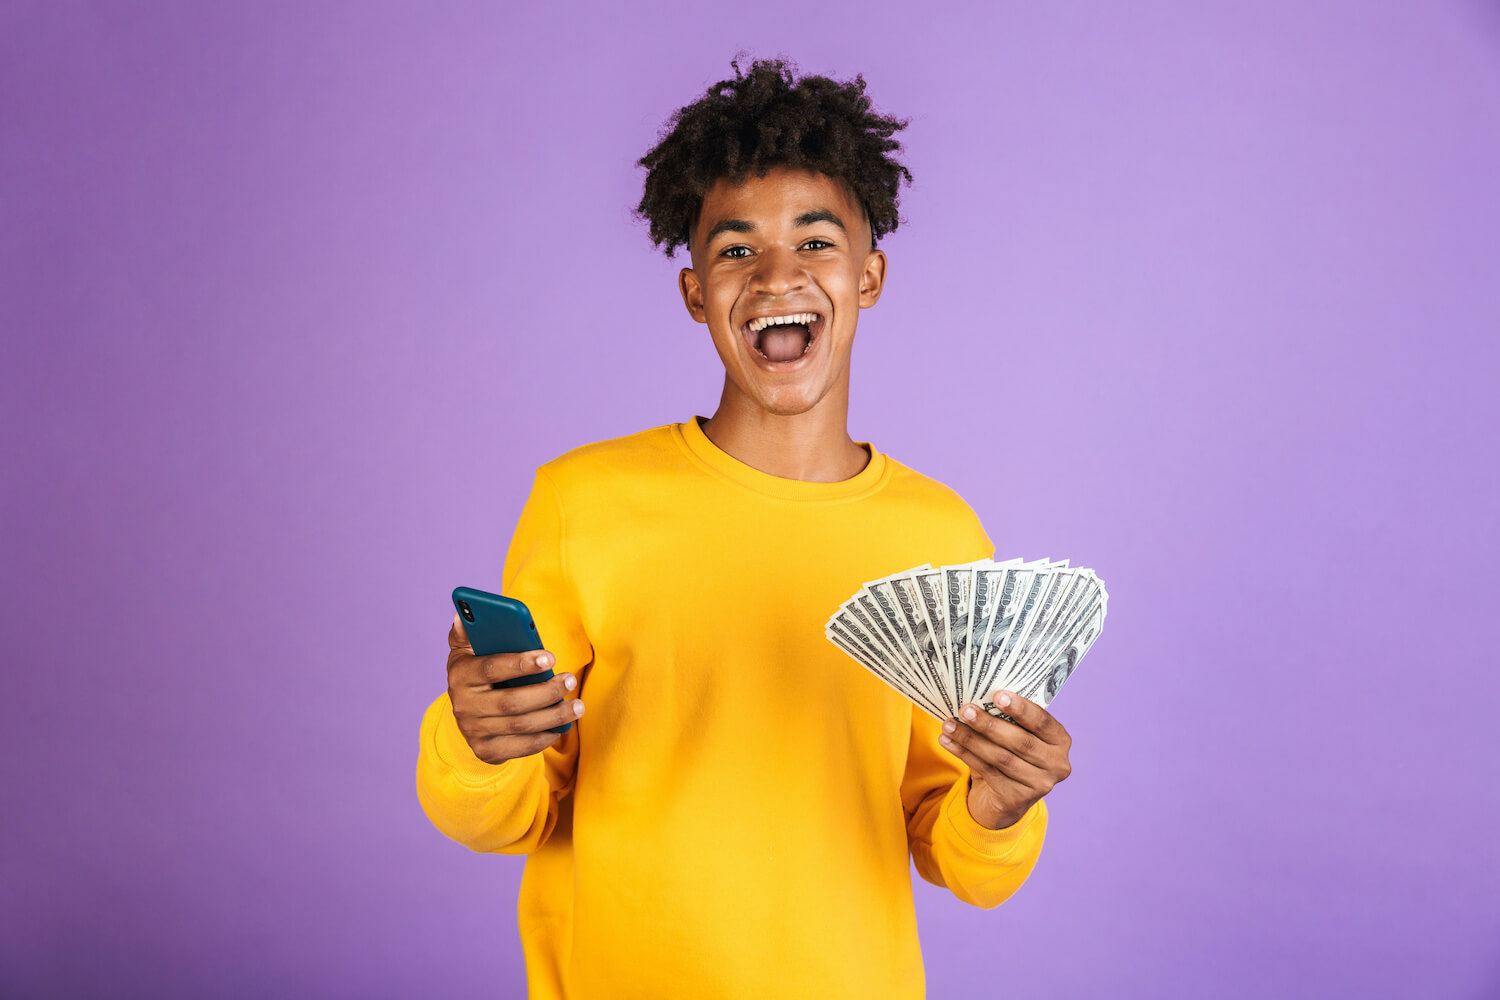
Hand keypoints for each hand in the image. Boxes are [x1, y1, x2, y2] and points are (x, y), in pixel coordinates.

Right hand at [446, 612, 584, 764]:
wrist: (466, 712)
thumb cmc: (477, 671)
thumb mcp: (467, 649)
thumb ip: (468, 632)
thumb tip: (461, 614)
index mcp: (461, 674)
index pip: (491, 668)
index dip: (521, 663)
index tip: (550, 658)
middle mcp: (463, 705)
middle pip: (510, 703)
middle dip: (546, 692)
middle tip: (570, 680)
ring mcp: (473, 731)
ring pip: (520, 726)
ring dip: (553, 717)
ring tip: (577, 706)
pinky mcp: (484, 750)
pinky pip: (520, 748)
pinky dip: (543, 738)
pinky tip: (561, 727)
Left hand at [938, 690, 1071, 830]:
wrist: (1007, 797)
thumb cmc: (1013, 753)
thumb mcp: (1020, 735)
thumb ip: (1010, 718)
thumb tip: (978, 694)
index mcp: (1060, 741)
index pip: (1043, 722)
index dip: (1021, 708)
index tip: (997, 695)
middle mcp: (1057, 764)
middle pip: (1020, 742)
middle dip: (989, 724)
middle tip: (965, 709)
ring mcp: (1039, 785)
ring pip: (1000, 757)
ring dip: (971, 739)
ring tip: (949, 725)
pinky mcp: (1017, 798)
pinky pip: (987, 771)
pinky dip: (964, 754)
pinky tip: (947, 741)